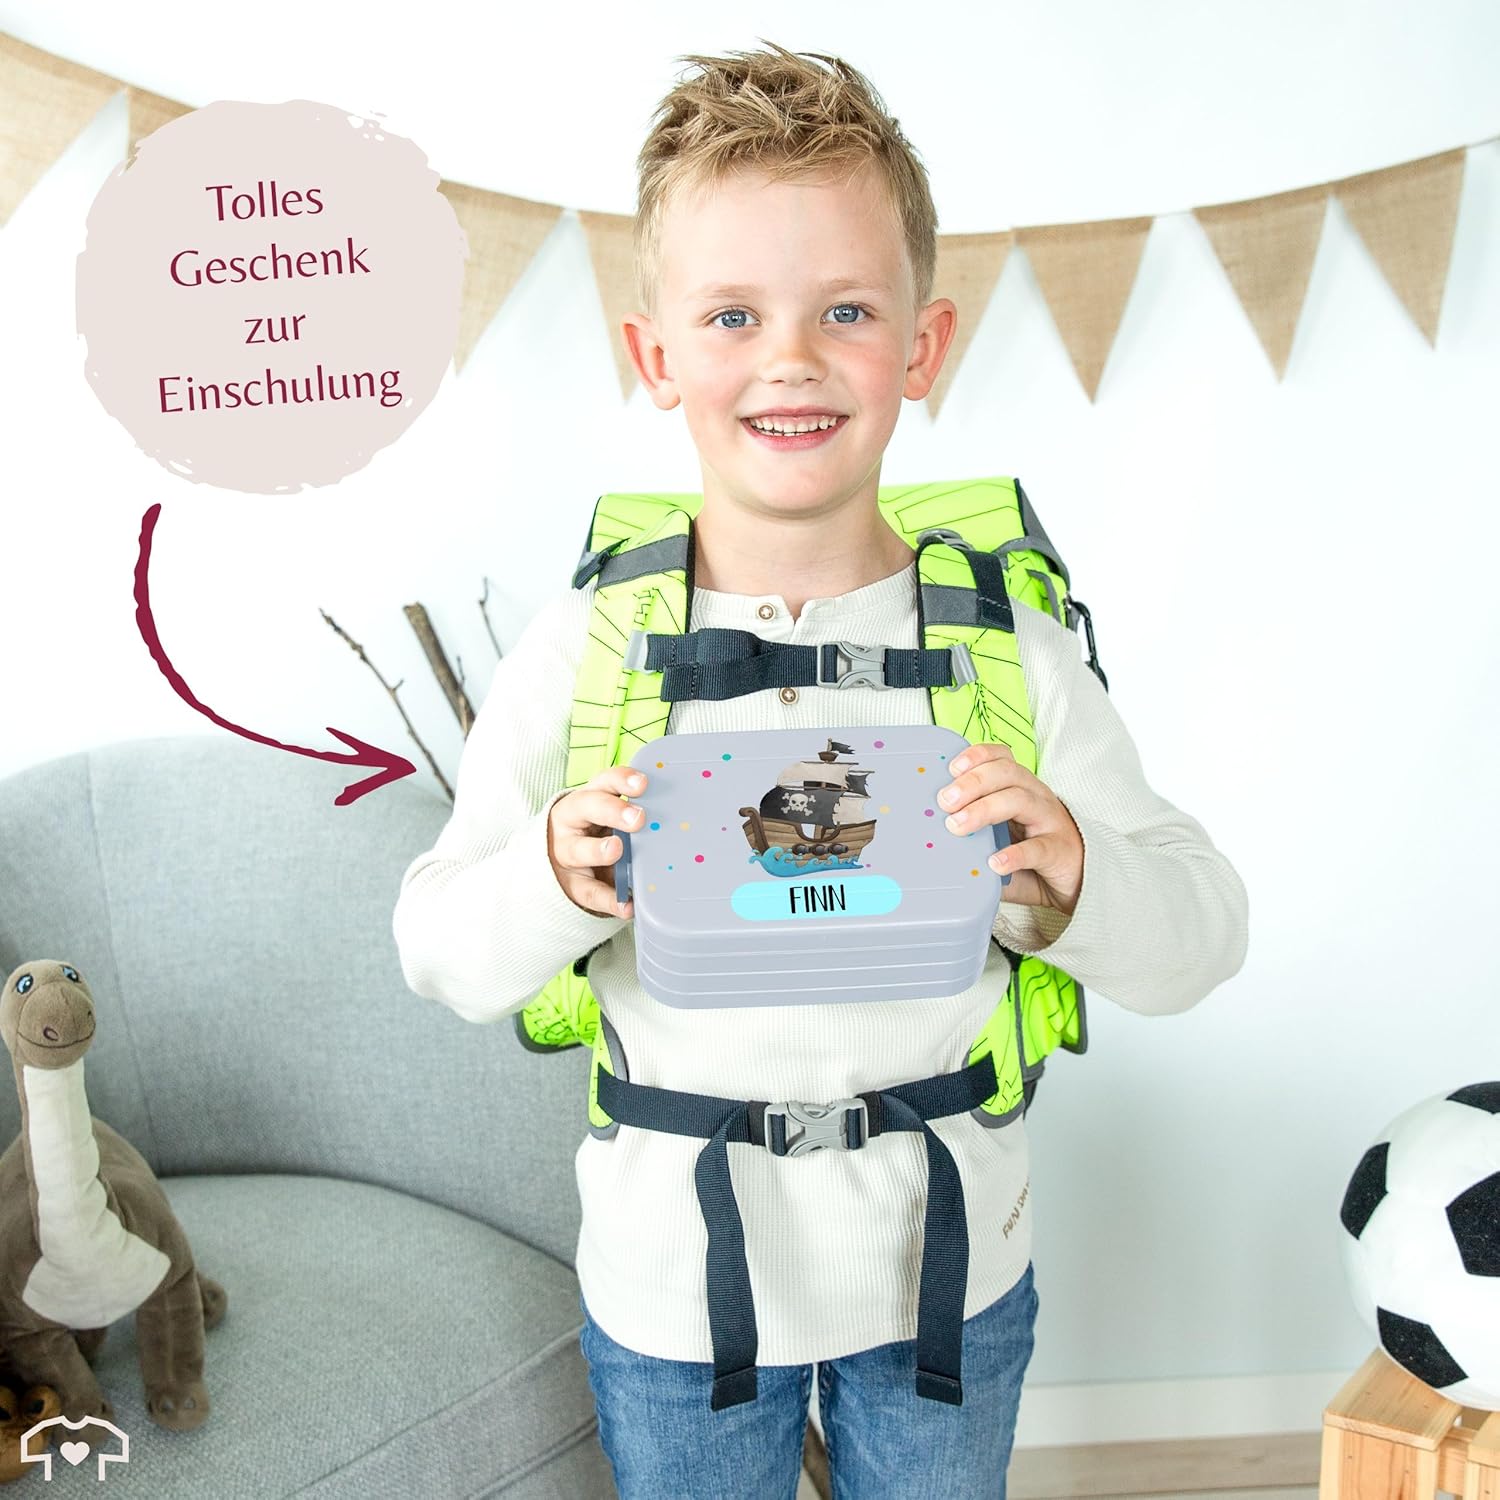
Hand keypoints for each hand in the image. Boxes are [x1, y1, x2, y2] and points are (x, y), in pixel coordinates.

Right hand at [547, 765, 649, 918]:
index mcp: (589, 798)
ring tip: (616, 851)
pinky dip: (608, 899)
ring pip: (578, 850)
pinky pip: (588, 891)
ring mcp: (567, 853)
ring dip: (599, 850)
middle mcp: (572, 821)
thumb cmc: (596, 833)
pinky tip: (626, 906)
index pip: (603, 781)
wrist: (557, 859)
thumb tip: (678, 820)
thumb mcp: (609, 818)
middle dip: (612, 811)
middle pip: (587, 807)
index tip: (643, 784)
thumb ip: (634, 817)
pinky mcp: (570, 884)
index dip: (622, 780)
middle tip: (638, 819)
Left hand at [937, 742, 1083, 916]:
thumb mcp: (999, 839)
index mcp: (1020, 788)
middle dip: (972, 782)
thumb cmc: (1033, 856)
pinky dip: (1014, 854)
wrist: (1077, 882)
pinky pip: (1038, 848)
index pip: (1002, 758)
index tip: (951, 767)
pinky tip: (995, 861)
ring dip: (985, 809)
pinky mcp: (1059, 851)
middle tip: (945, 801)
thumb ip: (972, 836)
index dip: (977, 756)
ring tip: (958, 826)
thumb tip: (931, 839)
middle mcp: (1036, 797)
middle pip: (1007, 773)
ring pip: (1020, 800)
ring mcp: (1050, 822)